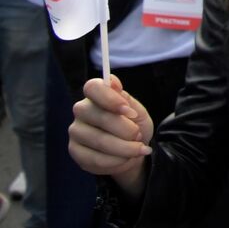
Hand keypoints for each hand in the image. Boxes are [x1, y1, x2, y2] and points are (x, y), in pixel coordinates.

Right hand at [69, 75, 152, 195]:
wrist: (132, 151)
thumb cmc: (134, 126)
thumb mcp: (138, 112)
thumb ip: (126, 100)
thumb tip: (112, 81)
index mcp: (96, 95)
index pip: (92, 87)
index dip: (110, 98)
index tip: (128, 111)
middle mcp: (81, 111)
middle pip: (100, 117)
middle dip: (126, 129)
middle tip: (139, 135)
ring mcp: (75, 131)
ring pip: (99, 140)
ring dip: (125, 148)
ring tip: (138, 148)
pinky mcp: (75, 151)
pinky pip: (96, 158)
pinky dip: (117, 160)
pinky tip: (126, 159)